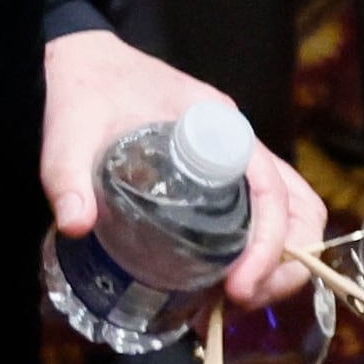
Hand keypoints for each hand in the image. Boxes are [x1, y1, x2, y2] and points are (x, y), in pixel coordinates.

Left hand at [41, 28, 325, 305]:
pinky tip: (220, 285)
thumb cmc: (81, 89)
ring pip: (286, 213)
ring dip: (276, 263)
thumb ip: (67, 176)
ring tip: (232, 303)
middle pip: (296, 206)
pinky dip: (256, 253)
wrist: (79, 61)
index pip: (270, 186)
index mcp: (215, 123)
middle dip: (283, 263)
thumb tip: (77, 225)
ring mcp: (232, 156)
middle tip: (239, 301)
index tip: (239, 285)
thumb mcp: (68, 133)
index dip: (269, 242)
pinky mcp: (219, 173)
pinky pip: (259, 214)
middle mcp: (236, 140)